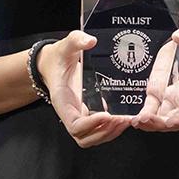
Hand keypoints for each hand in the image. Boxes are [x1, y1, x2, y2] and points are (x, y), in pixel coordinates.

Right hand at [39, 32, 129, 147]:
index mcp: (63, 101)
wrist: (52, 63)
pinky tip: (124, 117)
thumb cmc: (58, 57)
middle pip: (84, 138)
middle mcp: (70, 113)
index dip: (91, 124)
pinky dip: (111, 129)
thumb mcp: (66, 45)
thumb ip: (76, 40)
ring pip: (92, 138)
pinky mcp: (87, 114)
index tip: (107, 114)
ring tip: (125, 121)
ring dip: (109, 134)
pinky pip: (98, 130)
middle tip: (121, 119)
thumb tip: (90, 41)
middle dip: (104, 132)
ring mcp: (79, 115)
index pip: (75, 125)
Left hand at [134, 25, 178, 131]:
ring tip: (136, 122)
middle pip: (173, 121)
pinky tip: (132, 119)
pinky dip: (142, 117)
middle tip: (144, 120)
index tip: (172, 123)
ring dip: (149, 124)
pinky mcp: (156, 94)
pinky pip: (150, 110)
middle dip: (159, 124)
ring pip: (160, 119)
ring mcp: (168, 98)